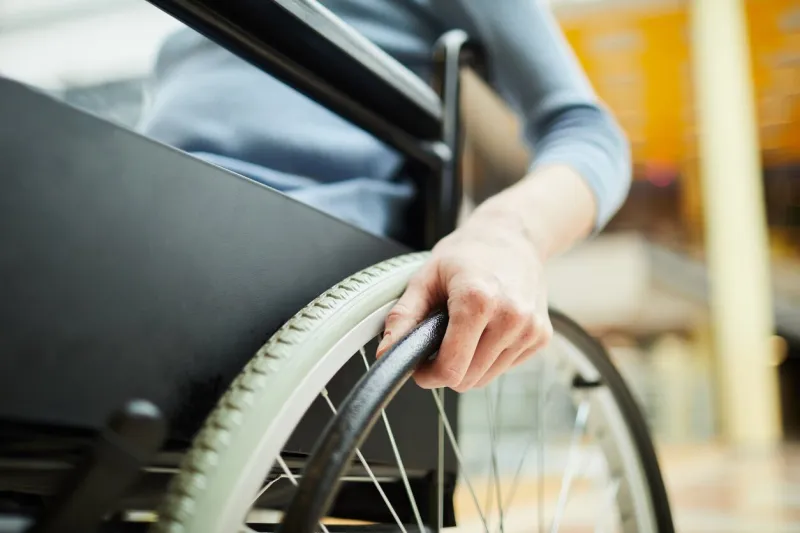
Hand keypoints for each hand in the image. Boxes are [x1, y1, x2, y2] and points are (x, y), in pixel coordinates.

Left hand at [376, 210, 552, 391]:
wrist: (512, 236)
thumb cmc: (467, 254)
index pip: (452, 368)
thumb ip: (404, 316)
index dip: (429, 375)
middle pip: (468, 379)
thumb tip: (385, 352)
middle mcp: (510, 316)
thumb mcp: (426, 277)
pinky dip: (490, 357)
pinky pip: (505, 367)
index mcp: (478, 300)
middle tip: (439, 344)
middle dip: (447, 370)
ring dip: (469, 365)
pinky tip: (487, 329)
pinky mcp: (541, 336)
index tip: (421, 366)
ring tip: (465, 331)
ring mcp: (530, 328)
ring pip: (486, 379)